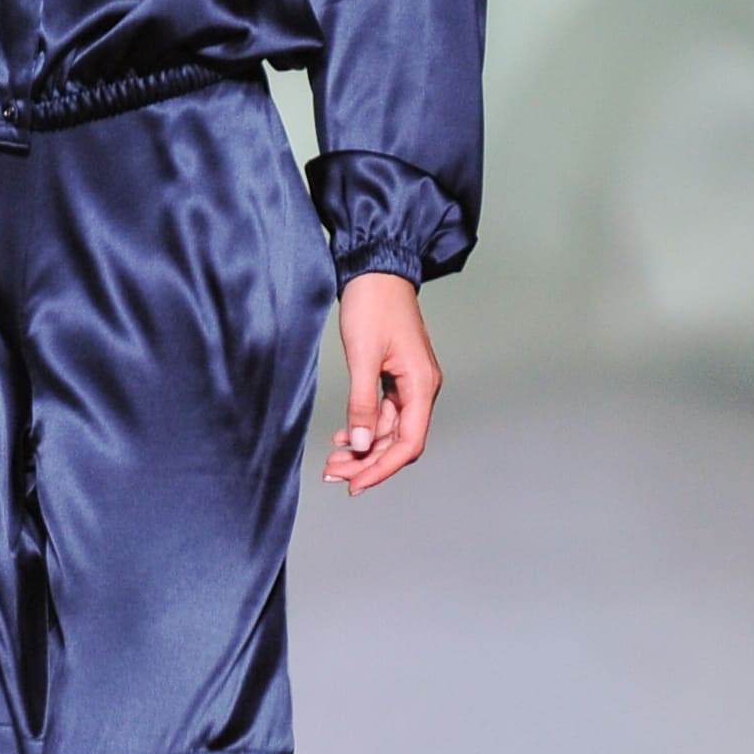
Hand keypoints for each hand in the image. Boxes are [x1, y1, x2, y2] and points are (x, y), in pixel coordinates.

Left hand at [323, 272, 438, 496]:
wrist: (375, 269)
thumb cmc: (373, 304)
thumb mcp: (363, 355)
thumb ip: (363, 402)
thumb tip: (363, 444)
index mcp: (421, 385)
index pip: (408, 443)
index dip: (382, 468)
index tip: (355, 485)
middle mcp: (421, 388)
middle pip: (398, 441)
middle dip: (368, 462)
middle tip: (333, 475)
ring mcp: (409, 383)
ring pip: (388, 429)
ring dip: (363, 448)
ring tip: (333, 461)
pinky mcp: (395, 376)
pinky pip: (383, 412)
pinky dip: (364, 427)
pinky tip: (343, 437)